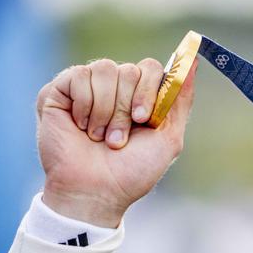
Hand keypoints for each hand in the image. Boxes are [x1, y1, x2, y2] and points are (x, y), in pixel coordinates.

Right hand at [36, 56, 197, 226]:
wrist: (96, 192)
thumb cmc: (132, 171)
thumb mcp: (169, 137)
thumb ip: (181, 100)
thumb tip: (194, 60)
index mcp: (139, 96)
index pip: (151, 67)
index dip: (150, 89)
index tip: (144, 119)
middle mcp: (114, 88)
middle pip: (130, 69)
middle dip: (126, 108)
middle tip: (118, 137)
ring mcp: (86, 88)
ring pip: (105, 69)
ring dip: (106, 110)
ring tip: (99, 136)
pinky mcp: (59, 92)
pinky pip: (78, 76)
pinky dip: (85, 104)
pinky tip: (81, 126)